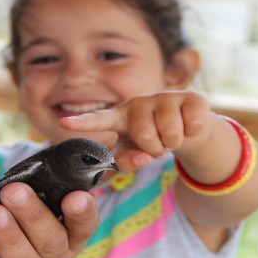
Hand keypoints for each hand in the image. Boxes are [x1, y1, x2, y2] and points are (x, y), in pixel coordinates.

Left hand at [0, 182, 99, 257]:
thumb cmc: (3, 223)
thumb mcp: (15, 205)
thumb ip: (16, 191)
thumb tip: (6, 183)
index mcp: (65, 237)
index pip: (83, 225)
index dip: (82, 213)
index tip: (75, 197)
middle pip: (51, 242)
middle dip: (33, 215)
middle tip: (13, 192)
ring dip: (9, 240)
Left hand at [60, 90, 213, 170]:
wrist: (188, 130)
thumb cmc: (154, 142)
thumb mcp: (136, 155)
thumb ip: (129, 161)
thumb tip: (142, 158)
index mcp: (119, 118)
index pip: (98, 120)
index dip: (82, 122)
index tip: (64, 123)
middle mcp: (138, 103)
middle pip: (145, 136)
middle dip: (155, 149)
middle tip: (158, 144)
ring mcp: (163, 96)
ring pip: (170, 133)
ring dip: (174, 143)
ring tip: (172, 135)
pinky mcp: (189, 96)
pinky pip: (191, 126)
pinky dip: (192, 134)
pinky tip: (189, 125)